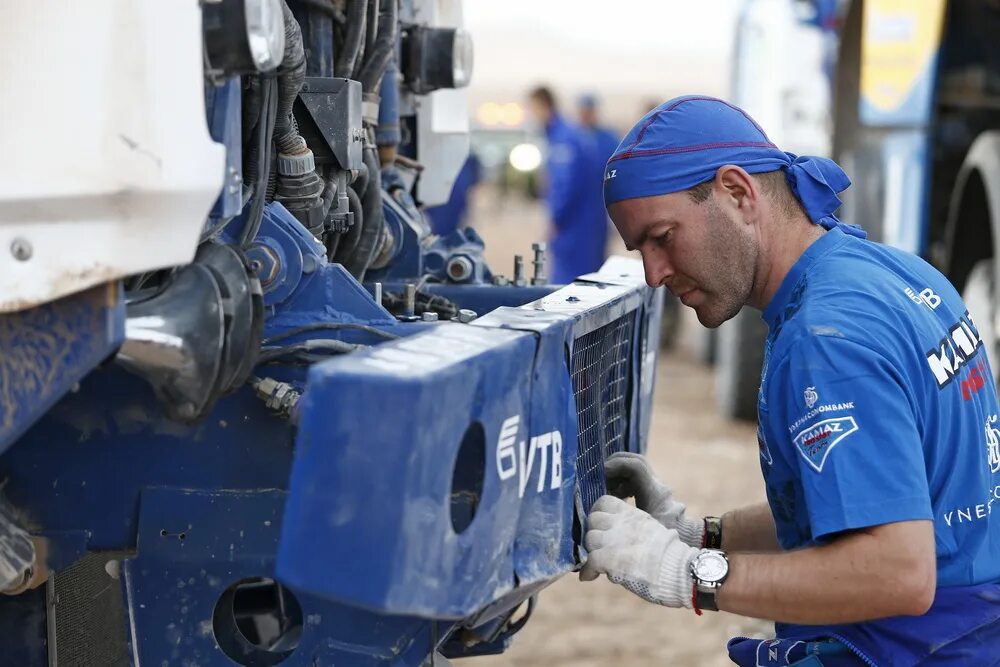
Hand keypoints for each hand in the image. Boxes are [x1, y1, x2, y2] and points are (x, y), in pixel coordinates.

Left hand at [580, 495, 699, 607]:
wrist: (680, 571)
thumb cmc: (670, 556)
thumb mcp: (651, 529)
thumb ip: (631, 528)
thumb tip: (618, 539)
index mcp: (633, 514)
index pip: (604, 502)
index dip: (598, 514)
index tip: (601, 527)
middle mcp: (622, 523)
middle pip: (592, 520)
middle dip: (593, 533)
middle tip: (599, 547)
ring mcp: (615, 539)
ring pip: (589, 539)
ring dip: (591, 551)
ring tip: (597, 562)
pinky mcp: (611, 559)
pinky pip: (589, 561)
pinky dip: (588, 570)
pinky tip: (590, 576)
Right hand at [605, 452, 703, 546]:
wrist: (685, 547)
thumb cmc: (663, 543)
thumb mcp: (638, 533)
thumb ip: (618, 521)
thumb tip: (595, 512)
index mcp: (654, 493)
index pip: (635, 466)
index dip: (615, 466)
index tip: (600, 476)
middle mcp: (657, 486)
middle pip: (635, 461)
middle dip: (615, 465)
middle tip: (599, 477)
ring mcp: (657, 488)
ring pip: (635, 469)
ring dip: (618, 474)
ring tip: (604, 489)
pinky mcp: (654, 494)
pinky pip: (636, 479)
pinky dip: (623, 483)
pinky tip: (614, 498)